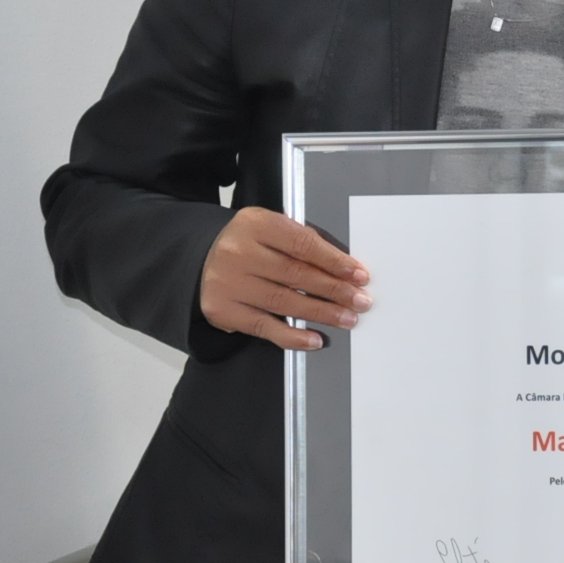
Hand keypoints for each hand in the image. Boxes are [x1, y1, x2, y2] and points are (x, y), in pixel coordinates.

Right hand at [198, 208, 369, 349]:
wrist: (202, 260)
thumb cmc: (249, 244)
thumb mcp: (271, 229)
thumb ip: (302, 243)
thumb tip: (345, 271)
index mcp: (255, 223)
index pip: (302, 243)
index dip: (334, 261)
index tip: (359, 275)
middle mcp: (238, 251)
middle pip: (296, 274)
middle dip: (334, 290)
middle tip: (360, 301)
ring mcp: (227, 283)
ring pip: (284, 301)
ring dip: (321, 313)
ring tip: (347, 319)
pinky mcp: (222, 310)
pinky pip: (264, 327)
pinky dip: (292, 336)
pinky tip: (314, 339)